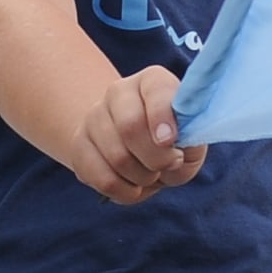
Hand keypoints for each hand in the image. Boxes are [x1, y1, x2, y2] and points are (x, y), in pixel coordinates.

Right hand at [68, 65, 205, 204]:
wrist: (138, 151)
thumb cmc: (173, 144)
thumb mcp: (192, 140)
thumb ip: (192, 141)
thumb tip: (175, 149)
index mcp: (152, 81)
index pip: (155, 90)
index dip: (162, 117)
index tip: (171, 141)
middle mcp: (118, 92)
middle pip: (130, 126)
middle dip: (156, 157)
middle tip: (168, 165)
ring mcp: (94, 118)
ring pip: (117, 157)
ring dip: (143, 177)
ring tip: (152, 174)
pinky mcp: (79, 146)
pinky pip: (103, 179)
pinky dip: (125, 191)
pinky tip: (134, 186)